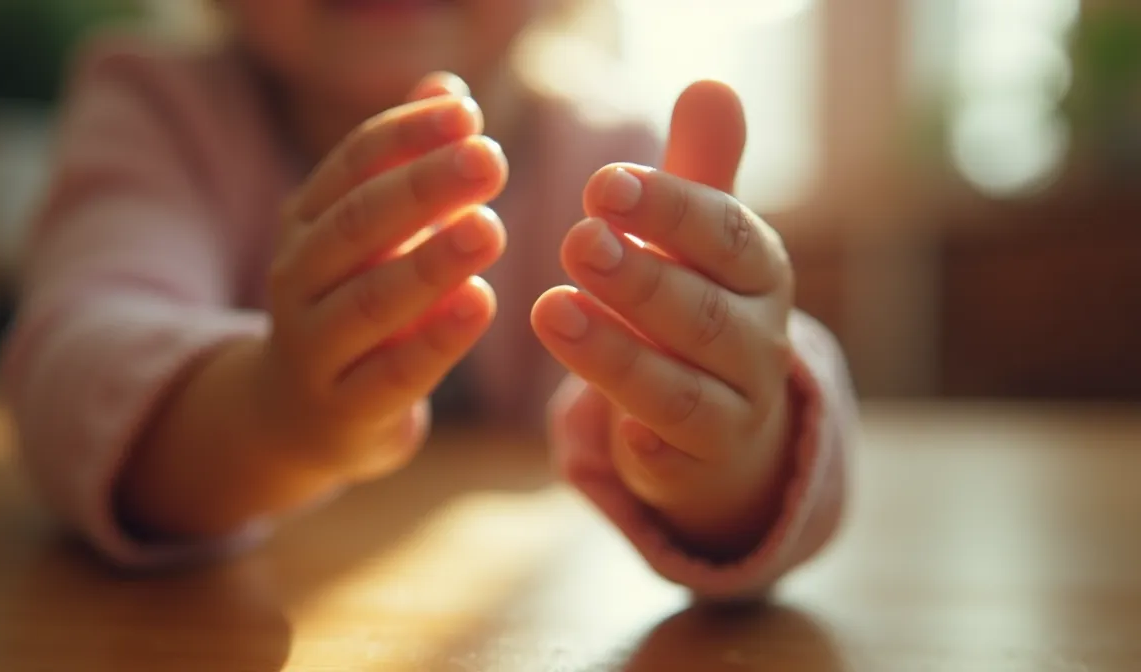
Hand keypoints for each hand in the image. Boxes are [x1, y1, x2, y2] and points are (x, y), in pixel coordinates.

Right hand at [263, 72, 507, 481]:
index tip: (468, 113)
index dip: (408, 135)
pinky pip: (391, 374)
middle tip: (489, 158)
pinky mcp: (345, 410)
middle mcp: (298, 279)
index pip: (352, 165)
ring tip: (490, 229)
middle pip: (357, 224)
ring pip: (369, 301)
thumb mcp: (375, 235)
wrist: (300, 416)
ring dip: (432, 263)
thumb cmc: (355, 303)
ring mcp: (314, 347)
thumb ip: (410, 165)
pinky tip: (481, 304)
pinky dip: (436, 341)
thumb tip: (450, 89)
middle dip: (423, 188)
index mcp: (306, 223)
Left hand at [532, 82, 793, 556]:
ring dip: (615, 353)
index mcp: (759, 273)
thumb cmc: (700, 305)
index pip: (729, 236)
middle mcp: (758, 341)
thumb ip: (701, 170)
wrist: (728, 421)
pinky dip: (644, 440)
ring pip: (679, 388)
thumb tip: (711, 84)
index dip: (671, 209)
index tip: (602, 184)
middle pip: (704, 314)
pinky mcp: (697, 463)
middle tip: (575, 240)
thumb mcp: (702, 241)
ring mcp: (734, 408)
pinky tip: (607, 425)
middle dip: (640, 278)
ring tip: (548, 311)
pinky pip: (673, 455)